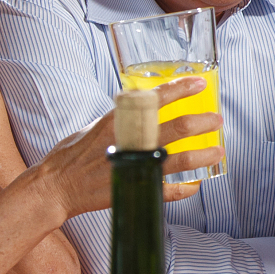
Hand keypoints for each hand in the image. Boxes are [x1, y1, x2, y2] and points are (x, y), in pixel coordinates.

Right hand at [25, 77, 221, 215]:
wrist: (56, 185)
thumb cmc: (74, 153)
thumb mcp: (96, 124)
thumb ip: (122, 118)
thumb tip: (142, 107)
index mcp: (117, 120)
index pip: (155, 98)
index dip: (180, 89)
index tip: (199, 83)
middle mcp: (128, 141)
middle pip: (175, 128)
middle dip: (201, 122)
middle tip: (216, 119)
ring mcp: (132, 166)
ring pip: (177, 160)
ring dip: (202, 155)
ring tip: (218, 151)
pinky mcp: (132, 188)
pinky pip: (167, 190)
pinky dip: (185, 189)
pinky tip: (196, 185)